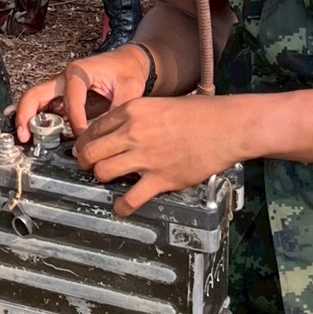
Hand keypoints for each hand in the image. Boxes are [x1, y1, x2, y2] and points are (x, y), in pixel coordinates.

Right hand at [15, 44, 149, 140]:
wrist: (126, 62)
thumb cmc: (126, 70)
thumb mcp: (130, 89)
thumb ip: (119, 110)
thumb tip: (110, 133)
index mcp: (79, 72)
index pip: (71, 101)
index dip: (76, 122)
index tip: (82, 139)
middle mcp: (64, 78)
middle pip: (36, 94)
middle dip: (27, 115)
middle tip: (25, 136)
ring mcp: (60, 87)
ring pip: (34, 100)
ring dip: (26, 118)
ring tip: (23, 137)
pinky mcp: (61, 96)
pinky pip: (42, 107)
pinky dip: (32, 118)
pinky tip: (27, 130)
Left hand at [73, 95, 242, 214]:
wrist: (227, 127)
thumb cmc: (198, 114)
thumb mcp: (158, 105)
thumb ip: (135, 118)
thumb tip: (117, 133)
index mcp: (131, 111)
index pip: (93, 129)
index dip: (86, 142)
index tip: (86, 150)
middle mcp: (133, 132)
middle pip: (91, 151)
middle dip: (85, 162)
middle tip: (88, 167)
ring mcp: (146, 156)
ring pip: (103, 172)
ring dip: (101, 179)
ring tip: (108, 182)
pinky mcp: (161, 178)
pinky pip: (130, 199)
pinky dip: (122, 207)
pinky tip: (121, 208)